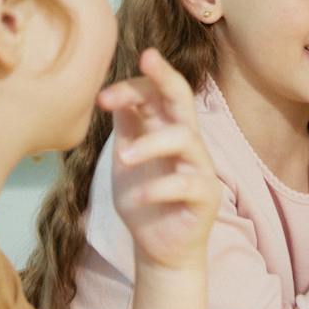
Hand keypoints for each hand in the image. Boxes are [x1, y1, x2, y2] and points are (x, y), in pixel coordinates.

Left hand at [103, 48, 219, 269]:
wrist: (159, 249)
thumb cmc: (144, 198)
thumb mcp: (127, 158)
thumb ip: (126, 127)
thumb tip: (112, 93)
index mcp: (166, 128)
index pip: (156, 93)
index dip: (133, 86)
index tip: (102, 98)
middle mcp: (187, 141)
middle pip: (183, 98)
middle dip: (166, 76)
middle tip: (147, 58)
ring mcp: (200, 167)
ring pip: (186, 138)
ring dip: (152, 143)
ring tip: (124, 157)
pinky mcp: (206, 196)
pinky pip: (187, 184)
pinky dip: (160, 187)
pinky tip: (139, 196)